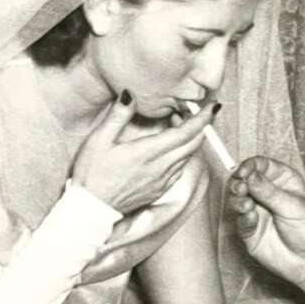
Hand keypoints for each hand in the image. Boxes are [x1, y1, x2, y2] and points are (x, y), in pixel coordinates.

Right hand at [72, 93, 213, 213]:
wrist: (92, 208)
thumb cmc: (92, 174)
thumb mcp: (99, 140)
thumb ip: (118, 115)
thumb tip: (130, 95)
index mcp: (149, 152)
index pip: (186, 133)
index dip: (202, 118)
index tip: (212, 107)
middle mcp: (161, 167)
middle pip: (194, 144)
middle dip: (199, 126)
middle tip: (190, 111)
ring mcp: (163, 180)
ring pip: (188, 156)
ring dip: (190, 139)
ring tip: (177, 125)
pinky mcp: (160, 190)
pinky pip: (180, 168)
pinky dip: (182, 154)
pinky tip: (170, 148)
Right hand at [226, 155, 304, 296]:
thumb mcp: (294, 206)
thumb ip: (269, 191)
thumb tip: (250, 175)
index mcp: (282, 181)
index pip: (261, 165)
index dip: (250, 166)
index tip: (244, 172)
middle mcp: (267, 194)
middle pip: (244, 180)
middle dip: (239, 183)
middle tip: (240, 189)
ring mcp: (258, 211)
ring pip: (238, 199)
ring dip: (238, 200)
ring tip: (247, 205)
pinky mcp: (251, 230)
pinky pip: (240, 220)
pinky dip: (243, 218)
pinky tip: (251, 219)